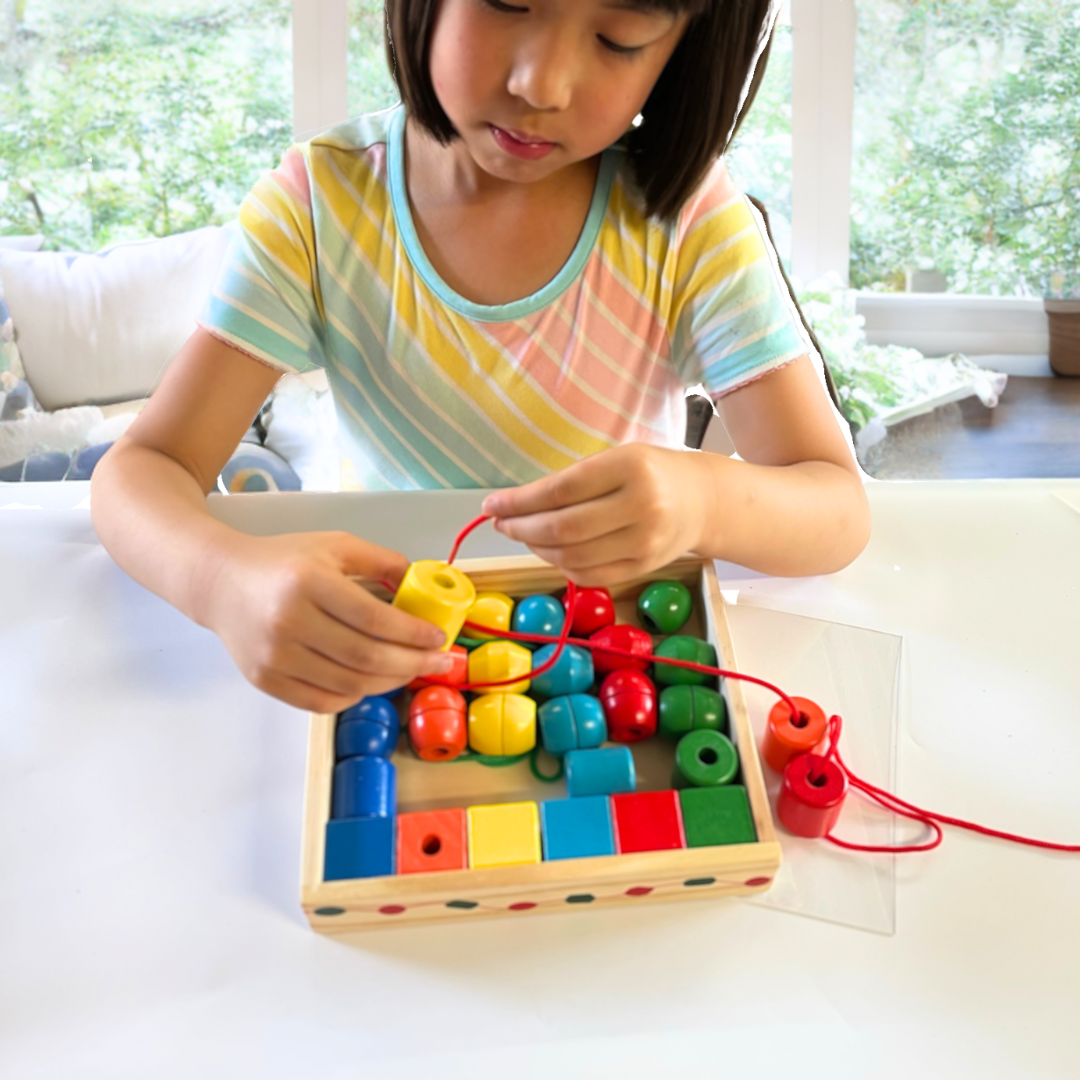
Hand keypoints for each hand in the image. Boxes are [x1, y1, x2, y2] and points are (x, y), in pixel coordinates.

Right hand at [196, 531, 453, 712]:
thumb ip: (381, 561)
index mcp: (309, 582)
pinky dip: (355, 695)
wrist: (221, 582)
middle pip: (365, 657)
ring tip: (411, 670)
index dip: (412, 633)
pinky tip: (372, 681)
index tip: (438, 638)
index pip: (373, 618)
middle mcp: (288, 621)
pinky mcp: (265, 680)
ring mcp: (274, 656)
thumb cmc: (284, 562)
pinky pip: (321, 702)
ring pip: (348, 684)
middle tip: (440, 662)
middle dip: (412, 663)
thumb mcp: (335, 546)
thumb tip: (423, 584)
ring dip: (390, 682)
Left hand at [481, 444, 706, 587]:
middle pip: (563, 529)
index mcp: (630, 467)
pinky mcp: (643, 568)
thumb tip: (514, 506)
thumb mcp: (616, 458)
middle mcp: (641, 507)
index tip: (491, 505)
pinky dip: (560, 565)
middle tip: (501, 523)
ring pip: (572, 556)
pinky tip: (549, 551)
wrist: (703, 501)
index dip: (519, 502)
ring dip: (536, 548)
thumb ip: (571, 482)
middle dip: (521, 529)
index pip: (560, 491)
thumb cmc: (650, 472)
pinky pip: (588, 575)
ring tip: (523, 535)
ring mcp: (644, 543)